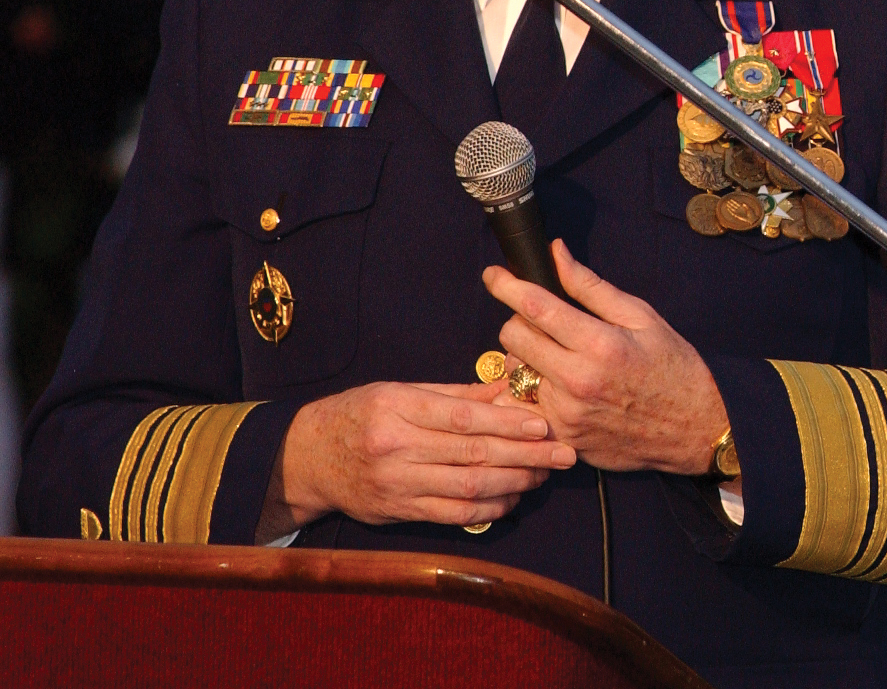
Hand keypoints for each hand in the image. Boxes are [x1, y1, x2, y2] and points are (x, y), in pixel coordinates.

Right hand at [257, 381, 575, 541]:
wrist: (306, 458)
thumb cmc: (359, 413)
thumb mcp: (400, 391)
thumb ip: (456, 395)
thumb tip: (509, 390)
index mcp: (397, 409)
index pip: (461, 419)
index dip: (507, 424)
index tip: (544, 425)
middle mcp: (395, 448)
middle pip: (472, 455)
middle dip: (525, 456)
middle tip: (563, 454)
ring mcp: (396, 484)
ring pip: (466, 488)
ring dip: (513, 483)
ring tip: (544, 474)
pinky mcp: (398, 511)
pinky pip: (452, 515)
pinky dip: (488, 508)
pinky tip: (513, 498)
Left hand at [485, 240, 729, 475]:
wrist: (694, 428)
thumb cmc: (673, 367)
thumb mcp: (641, 317)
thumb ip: (591, 287)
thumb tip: (556, 253)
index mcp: (600, 344)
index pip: (535, 306)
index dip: (506, 285)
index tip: (494, 275)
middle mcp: (577, 380)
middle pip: (513, 337)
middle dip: (520, 321)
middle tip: (543, 323)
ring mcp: (566, 413)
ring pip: (514, 372)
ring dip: (525, 359)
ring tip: (555, 359)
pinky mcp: (562, 437)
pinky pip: (523, 407)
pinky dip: (531, 392)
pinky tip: (554, 388)